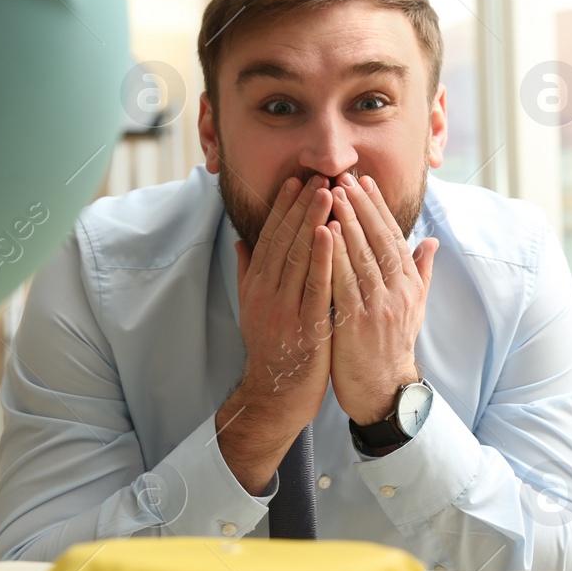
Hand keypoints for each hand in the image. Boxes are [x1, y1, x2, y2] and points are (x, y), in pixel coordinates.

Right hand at [215, 174, 334, 492]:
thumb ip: (248, 273)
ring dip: (312, 221)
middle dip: (301, 205)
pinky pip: (314, 286)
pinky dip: (321, 258)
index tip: (296, 180)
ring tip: (326, 191)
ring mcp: (283, 310)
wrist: (274, 396)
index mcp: (256, 286)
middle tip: (318, 174)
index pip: (270, 238)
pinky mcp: (304, 326)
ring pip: (298, 257)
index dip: (283, 208)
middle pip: (284, 240)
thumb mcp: (252, 308)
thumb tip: (242, 241)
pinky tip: (329, 234)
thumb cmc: (271, 349)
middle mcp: (266, 293)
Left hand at [327, 172, 438, 424]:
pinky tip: (324, 233)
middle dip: (360, 205)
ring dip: (347, 222)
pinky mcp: (359, 322)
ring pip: (362, 255)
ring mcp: (380, 306)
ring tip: (333, 194)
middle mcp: (398, 291)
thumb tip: (430, 241)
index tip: (364, 182)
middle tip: (344, 177)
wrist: (384, 390)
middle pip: (379, 239)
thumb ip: (420, 272)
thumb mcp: (414, 308)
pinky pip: (344, 281)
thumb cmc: (391, 346)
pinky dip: (335, 255)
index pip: (393, 236)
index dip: (377, 207)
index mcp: (409, 285)